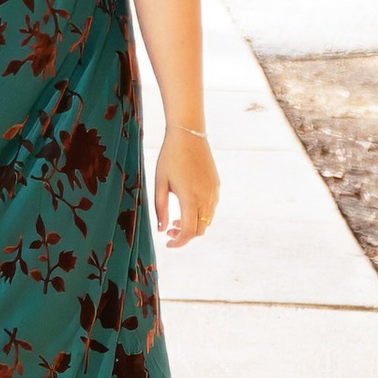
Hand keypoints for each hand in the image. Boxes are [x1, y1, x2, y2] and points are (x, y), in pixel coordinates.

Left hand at [155, 123, 216, 246]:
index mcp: (190, 198)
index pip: (188, 232)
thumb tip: (162, 229)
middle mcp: (206, 198)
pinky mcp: (217, 185)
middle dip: (185, 236)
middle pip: (200, 230)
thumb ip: (160, 208)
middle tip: (169, 231)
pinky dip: (200, 214)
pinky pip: (211, 208)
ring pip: (207, 220)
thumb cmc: (170, 157)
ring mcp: (214, 192)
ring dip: (194, 225)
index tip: (168, 244)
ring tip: (176, 220)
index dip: (178, 242)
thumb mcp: (160, 182)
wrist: (188, 134)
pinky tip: (187, 206)